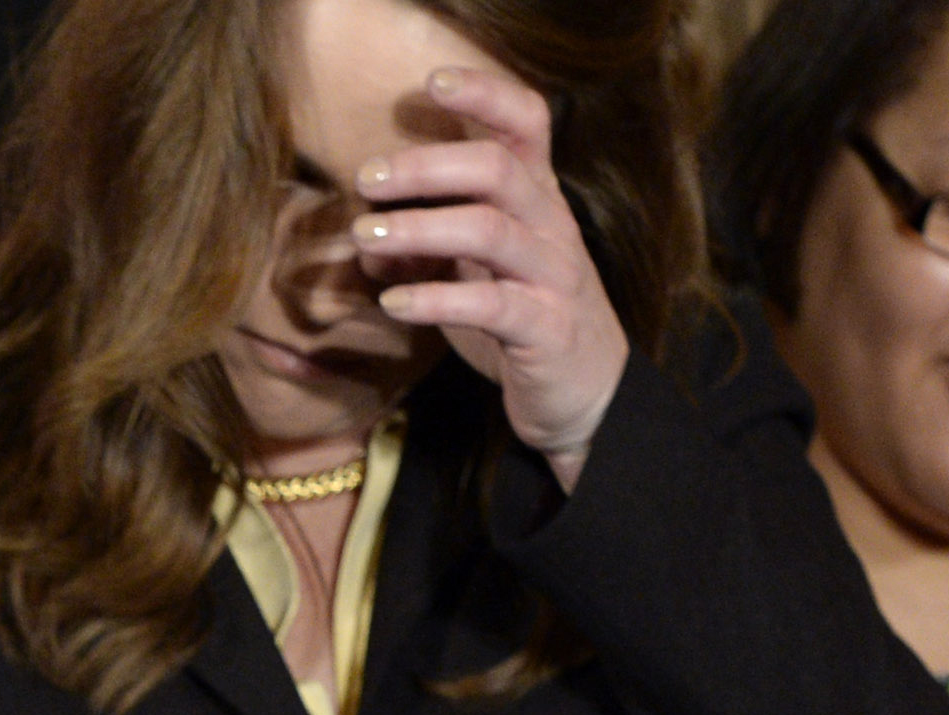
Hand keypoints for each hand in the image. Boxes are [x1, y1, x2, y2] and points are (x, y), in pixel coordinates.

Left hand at [352, 64, 631, 488]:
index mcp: (537, 199)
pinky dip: (435, 299)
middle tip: (367, 177)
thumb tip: (365, 231)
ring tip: (364, 234)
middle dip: (427, 165)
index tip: (432, 83)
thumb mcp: (469, 275)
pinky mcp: (547, 330)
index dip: (485, 96)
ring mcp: (554, 276)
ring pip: (491, 229)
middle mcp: (551, 227)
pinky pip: (491, 304)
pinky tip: (392, 300)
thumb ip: (423, 246)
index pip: (525, 124)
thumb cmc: (520, 322)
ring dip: (420, 226)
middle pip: (498, 168)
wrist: (584, 398)